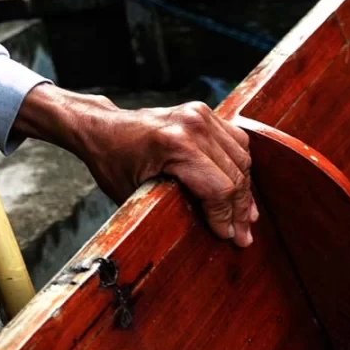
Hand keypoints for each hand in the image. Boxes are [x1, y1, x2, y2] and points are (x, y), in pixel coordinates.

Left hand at [17, 87, 256, 245]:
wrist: (103, 128)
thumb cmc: (112, 162)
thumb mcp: (135, 192)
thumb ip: (174, 210)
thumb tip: (211, 234)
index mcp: (174, 145)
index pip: (218, 188)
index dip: (226, 217)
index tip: (230, 238)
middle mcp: (191, 126)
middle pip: (235, 175)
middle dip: (240, 210)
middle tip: (243, 235)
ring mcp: (199, 114)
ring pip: (241, 158)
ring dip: (246, 190)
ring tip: (246, 216)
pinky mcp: (202, 111)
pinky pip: (235, 141)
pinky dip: (240, 166)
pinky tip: (240, 187)